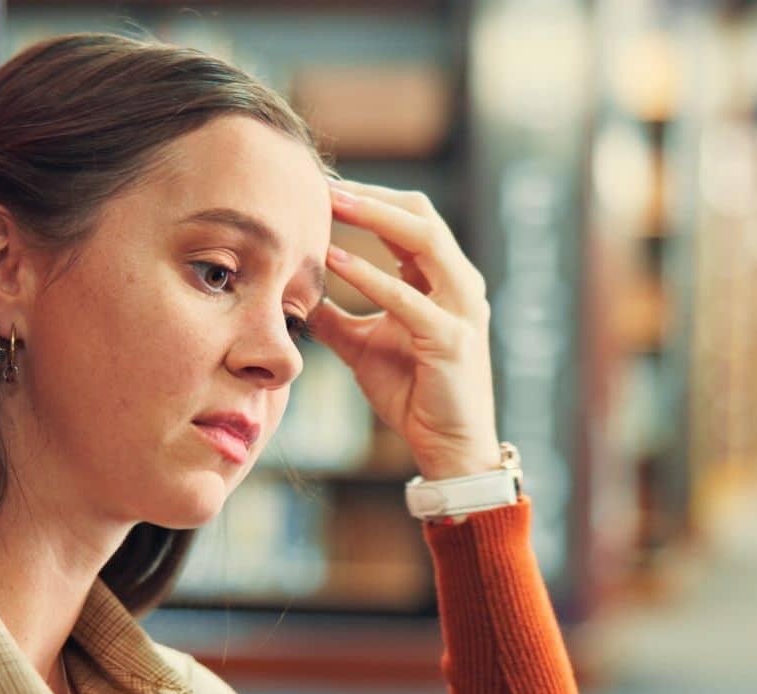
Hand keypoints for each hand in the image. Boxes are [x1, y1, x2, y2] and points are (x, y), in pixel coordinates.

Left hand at [310, 178, 499, 480]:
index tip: (320, 188)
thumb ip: (334, 316)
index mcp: (443, 280)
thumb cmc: (412, 394)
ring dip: (374, 217)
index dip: (367, 199)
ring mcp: (462, 309)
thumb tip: (294, 295)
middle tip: (321, 183)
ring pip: (425, 241)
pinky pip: (408, 298)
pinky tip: (334, 262)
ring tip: (329, 204)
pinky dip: (369, 276)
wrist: (448, 447)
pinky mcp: (452, 339)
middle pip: (420, 215)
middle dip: (370, 196)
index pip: (408, 219)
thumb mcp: (362, 346)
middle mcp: (459, 285)